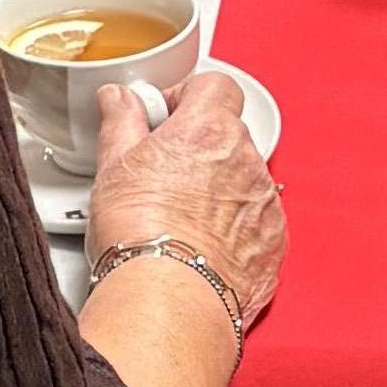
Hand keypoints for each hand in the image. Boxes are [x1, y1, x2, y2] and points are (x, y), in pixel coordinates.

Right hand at [84, 64, 286, 327]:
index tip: (165, 116)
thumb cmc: (140, 236)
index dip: (187, 95)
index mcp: (209, 131)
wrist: (169, 300)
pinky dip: (234, 227)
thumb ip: (121, 120)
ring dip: (218, 188)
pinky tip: (201, 244)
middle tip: (163, 171)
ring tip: (178, 216)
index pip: (214, 86)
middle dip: (199, 146)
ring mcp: (265, 204)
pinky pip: (256, 222)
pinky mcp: (274, 244)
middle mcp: (246, 162)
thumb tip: (119, 98)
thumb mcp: (113, 166)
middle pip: (229, 134)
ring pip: (244, 179)